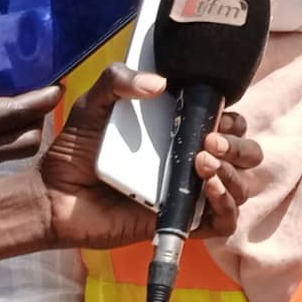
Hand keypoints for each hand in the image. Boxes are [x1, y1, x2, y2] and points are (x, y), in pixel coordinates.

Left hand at [38, 64, 262, 249]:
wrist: (54, 195)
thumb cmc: (77, 149)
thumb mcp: (95, 103)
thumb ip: (118, 79)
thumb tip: (159, 83)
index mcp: (183, 131)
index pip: (231, 123)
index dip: (232, 118)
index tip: (213, 113)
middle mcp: (194, 161)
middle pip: (247, 154)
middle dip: (238, 146)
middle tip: (208, 141)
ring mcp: (191, 193)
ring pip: (242, 186)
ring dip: (233, 173)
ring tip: (203, 165)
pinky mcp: (183, 222)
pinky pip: (225, 221)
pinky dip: (226, 205)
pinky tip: (208, 190)